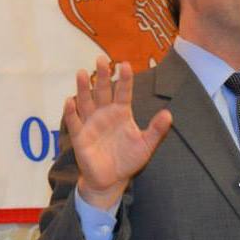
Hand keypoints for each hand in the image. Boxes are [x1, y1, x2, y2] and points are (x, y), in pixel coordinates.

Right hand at [64, 55, 172, 209]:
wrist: (111, 179)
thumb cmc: (128, 159)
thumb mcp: (146, 145)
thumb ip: (157, 130)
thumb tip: (169, 114)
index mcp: (121, 112)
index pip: (123, 92)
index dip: (124, 79)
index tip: (125, 64)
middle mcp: (105, 113)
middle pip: (102, 91)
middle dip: (102, 76)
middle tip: (101, 59)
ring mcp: (91, 123)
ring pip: (86, 101)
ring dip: (83, 88)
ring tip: (82, 73)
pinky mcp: (80, 136)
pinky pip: (74, 122)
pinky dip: (71, 112)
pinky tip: (70, 101)